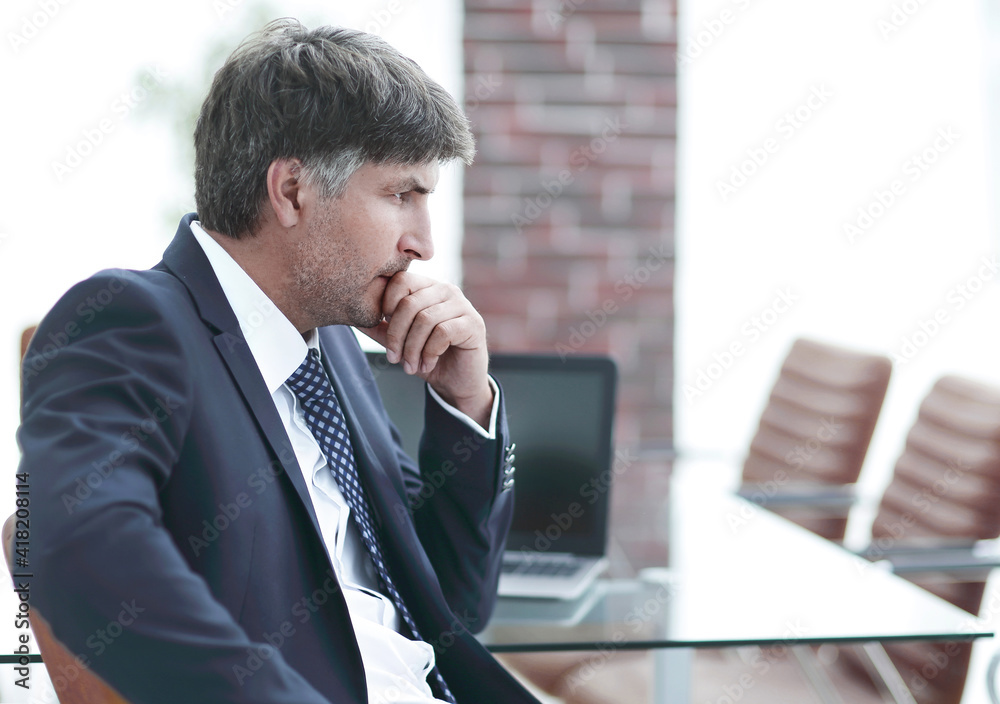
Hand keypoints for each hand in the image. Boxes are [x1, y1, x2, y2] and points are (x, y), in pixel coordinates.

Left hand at [357, 271, 493, 426]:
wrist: (457, 382)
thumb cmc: (428, 358)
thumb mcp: (399, 342)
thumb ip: (379, 328)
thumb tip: (351, 316)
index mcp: (427, 287)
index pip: (400, 280)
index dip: (386, 304)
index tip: (384, 329)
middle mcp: (446, 290)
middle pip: (409, 302)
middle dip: (396, 335)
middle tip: (394, 358)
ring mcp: (462, 305)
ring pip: (425, 319)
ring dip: (412, 349)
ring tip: (410, 366)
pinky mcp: (473, 324)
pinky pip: (442, 332)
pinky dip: (429, 353)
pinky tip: (427, 364)